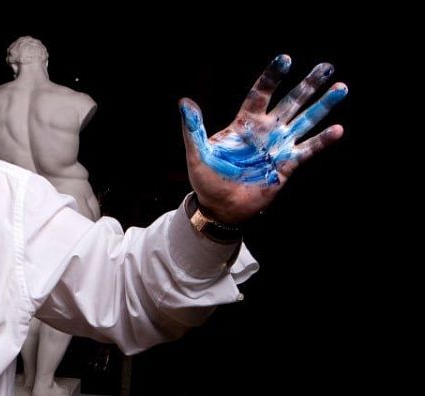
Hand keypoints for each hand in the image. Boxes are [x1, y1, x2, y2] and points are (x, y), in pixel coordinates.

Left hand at [179, 54, 346, 223]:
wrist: (221, 207)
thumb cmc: (207, 179)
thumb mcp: (197, 153)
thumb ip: (193, 128)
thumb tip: (184, 103)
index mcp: (245, 123)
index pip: (261, 94)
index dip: (272, 77)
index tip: (285, 59)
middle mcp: (266, 130)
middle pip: (291, 101)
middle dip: (308, 85)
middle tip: (326, 67)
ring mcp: (279, 146)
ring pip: (305, 120)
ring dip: (323, 105)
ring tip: (341, 88)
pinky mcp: (287, 164)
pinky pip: (308, 149)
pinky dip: (322, 140)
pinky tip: (337, 130)